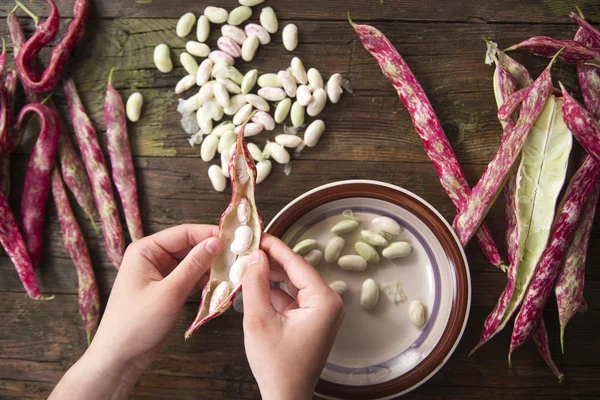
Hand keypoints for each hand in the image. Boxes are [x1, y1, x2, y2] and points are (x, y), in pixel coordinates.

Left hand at [50, 224, 221, 399]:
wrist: (120, 356)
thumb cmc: (136, 322)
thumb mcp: (169, 292)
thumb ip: (194, 265)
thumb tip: (216, 242)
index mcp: (146, 250)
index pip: (183, 233)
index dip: (209, 234)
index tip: (234, 238)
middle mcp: (152, 257)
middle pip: (189, 246)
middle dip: (212, 251)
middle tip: (239, 256)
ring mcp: (160, 274)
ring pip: (192, 263)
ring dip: (211, 267)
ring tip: (235, 269)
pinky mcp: (167, 290)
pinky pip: (190, 278)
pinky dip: (204, 281)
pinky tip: (222, 284)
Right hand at [242, 234, 344, 399]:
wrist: (286, 397)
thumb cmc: (276, 365)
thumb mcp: (259, 320)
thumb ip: (256, 284)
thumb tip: (254, 256)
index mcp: (324, 301)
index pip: (297, 263)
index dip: (275, 247)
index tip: (258, 234)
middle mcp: (329, 303)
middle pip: (296, 272)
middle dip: (271, 261)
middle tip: (249, 247)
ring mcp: (322, 313)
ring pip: (293, 285)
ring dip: (271, 276)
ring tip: (247, 265)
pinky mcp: (313, 321)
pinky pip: (293, 298)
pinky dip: (275, 293)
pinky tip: (255, 285)